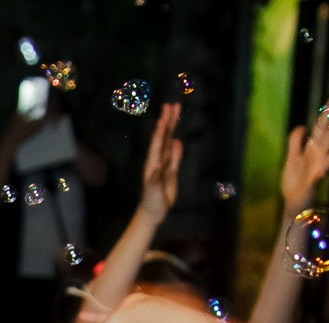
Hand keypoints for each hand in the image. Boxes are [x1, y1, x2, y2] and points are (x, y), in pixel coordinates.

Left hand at [137, 103, 182, 220]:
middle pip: (164, 137)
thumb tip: (159, 165)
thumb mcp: (153, 191)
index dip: (160, 132)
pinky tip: (177, 140)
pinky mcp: (170, 171)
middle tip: (171, 105)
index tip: (163, 118)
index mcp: (152, 164)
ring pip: (169, 142)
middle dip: (167, 121)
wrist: (153, 211)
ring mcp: (164, 164)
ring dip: (172, 128)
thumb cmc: (151, 202)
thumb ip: (156, 178)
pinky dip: (176, 147)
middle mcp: (158, 160)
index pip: (157, 144)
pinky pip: (174, 156)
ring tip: (175, 113)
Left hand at [281, 96, 328, 211]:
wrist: (292, 202)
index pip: (321, 127)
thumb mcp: (291, 158)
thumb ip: (295, 142)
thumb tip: (301, 125)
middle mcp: (318, 157)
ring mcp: (317, 168)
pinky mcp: (312, 182)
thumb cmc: (293, 181)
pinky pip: (316, 178)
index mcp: (312, 150)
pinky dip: (318, 175)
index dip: (326, 113)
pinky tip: (320, 173)